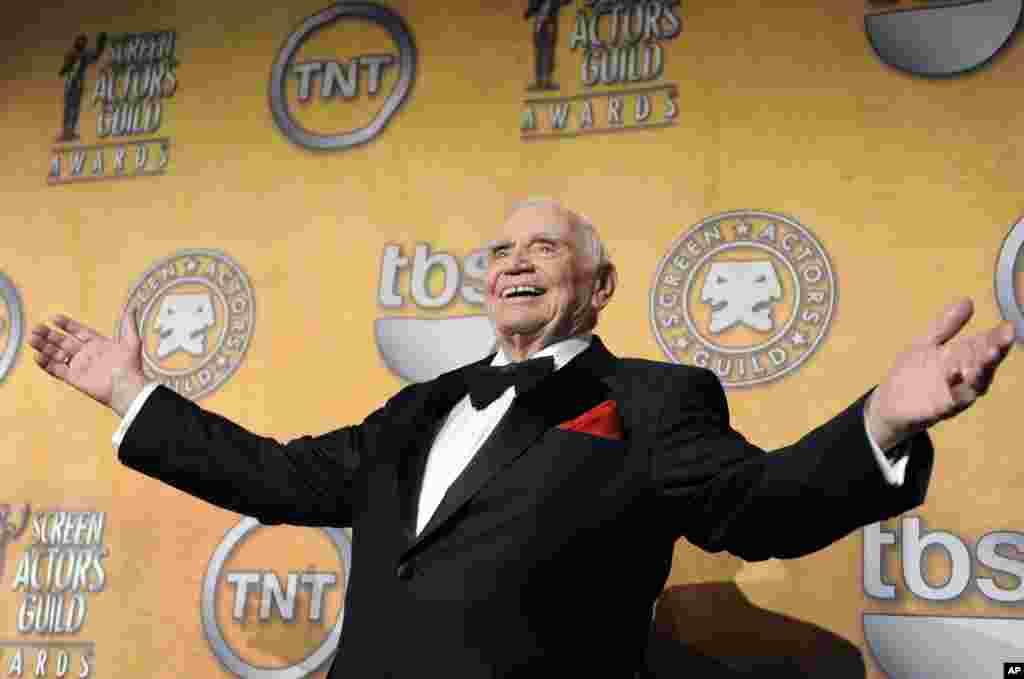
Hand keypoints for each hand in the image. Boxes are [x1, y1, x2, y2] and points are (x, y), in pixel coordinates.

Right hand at [29, 312, 147, 415]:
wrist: (127, 388)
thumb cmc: (131, 367)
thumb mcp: (132, 342)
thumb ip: (129, 325)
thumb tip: (134, 307)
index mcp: (98, 344)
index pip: (78, 331)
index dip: (67, 325)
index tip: (54, 318)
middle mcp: (86, 354)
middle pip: (63, 342)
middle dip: (49, 335)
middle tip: (37, 327)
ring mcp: (79, 366)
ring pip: (57, 354)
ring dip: (44, 347)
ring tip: (32, 339)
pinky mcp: (73, 378)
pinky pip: (56, 370)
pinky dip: (46, 364)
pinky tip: (37, 356)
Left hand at [866, 298, 1015, 449]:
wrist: (890, 403)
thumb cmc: (913, 371)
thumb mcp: (927, 343)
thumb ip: (946, 325)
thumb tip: (968, 300)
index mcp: (965, 358)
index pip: (986, 344)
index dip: (998, 336)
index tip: (1009, 325)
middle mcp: (967, 377)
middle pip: (986, 362)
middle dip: (997, 349)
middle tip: (1006, 335)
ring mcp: (957, 393)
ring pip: (977, 382)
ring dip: (983, 368)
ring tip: (990, 353)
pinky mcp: (942, 408)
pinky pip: (955, 399)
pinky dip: (958, 389)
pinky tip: (957, 375)